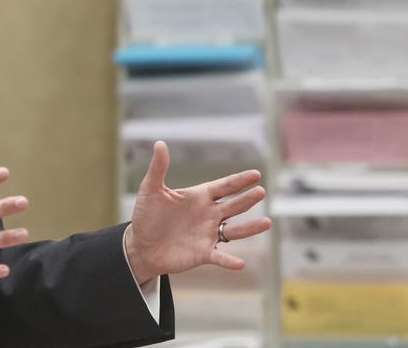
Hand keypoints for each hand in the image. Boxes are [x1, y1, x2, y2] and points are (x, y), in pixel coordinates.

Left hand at [125, 141, 269, 281]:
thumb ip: (158, 168)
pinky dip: (229, 260)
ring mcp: (208, 234)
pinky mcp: (203, 253)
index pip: (224, 186)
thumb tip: (159, 143)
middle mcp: (209, 214)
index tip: (256, 174)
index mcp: (199, 197)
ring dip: (250, 228)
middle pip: (233, 205)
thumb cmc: (147, 215)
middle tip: (261, 191)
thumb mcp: (151, 190)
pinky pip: (220, 256)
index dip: (239, 180)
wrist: (141, 245)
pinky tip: (240, 263)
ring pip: (235, 230)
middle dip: (247, 199)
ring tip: (267, 222)